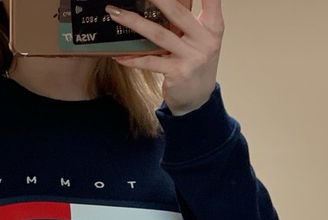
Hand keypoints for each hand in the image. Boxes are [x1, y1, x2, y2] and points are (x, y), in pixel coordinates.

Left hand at [105, 0, 223, 115]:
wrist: (198, 98)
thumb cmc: (195, 64)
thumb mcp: (201, 40)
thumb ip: (189, 22)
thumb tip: (162, 5)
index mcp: (213, 27)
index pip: (211, 0)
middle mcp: (204, 40)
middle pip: (178, 13)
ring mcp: (190, 57)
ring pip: (158, 34)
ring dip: (134, 22)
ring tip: (116, 13)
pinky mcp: (177, 73)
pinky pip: (150, 62)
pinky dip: (132, 59)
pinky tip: (118, 55)